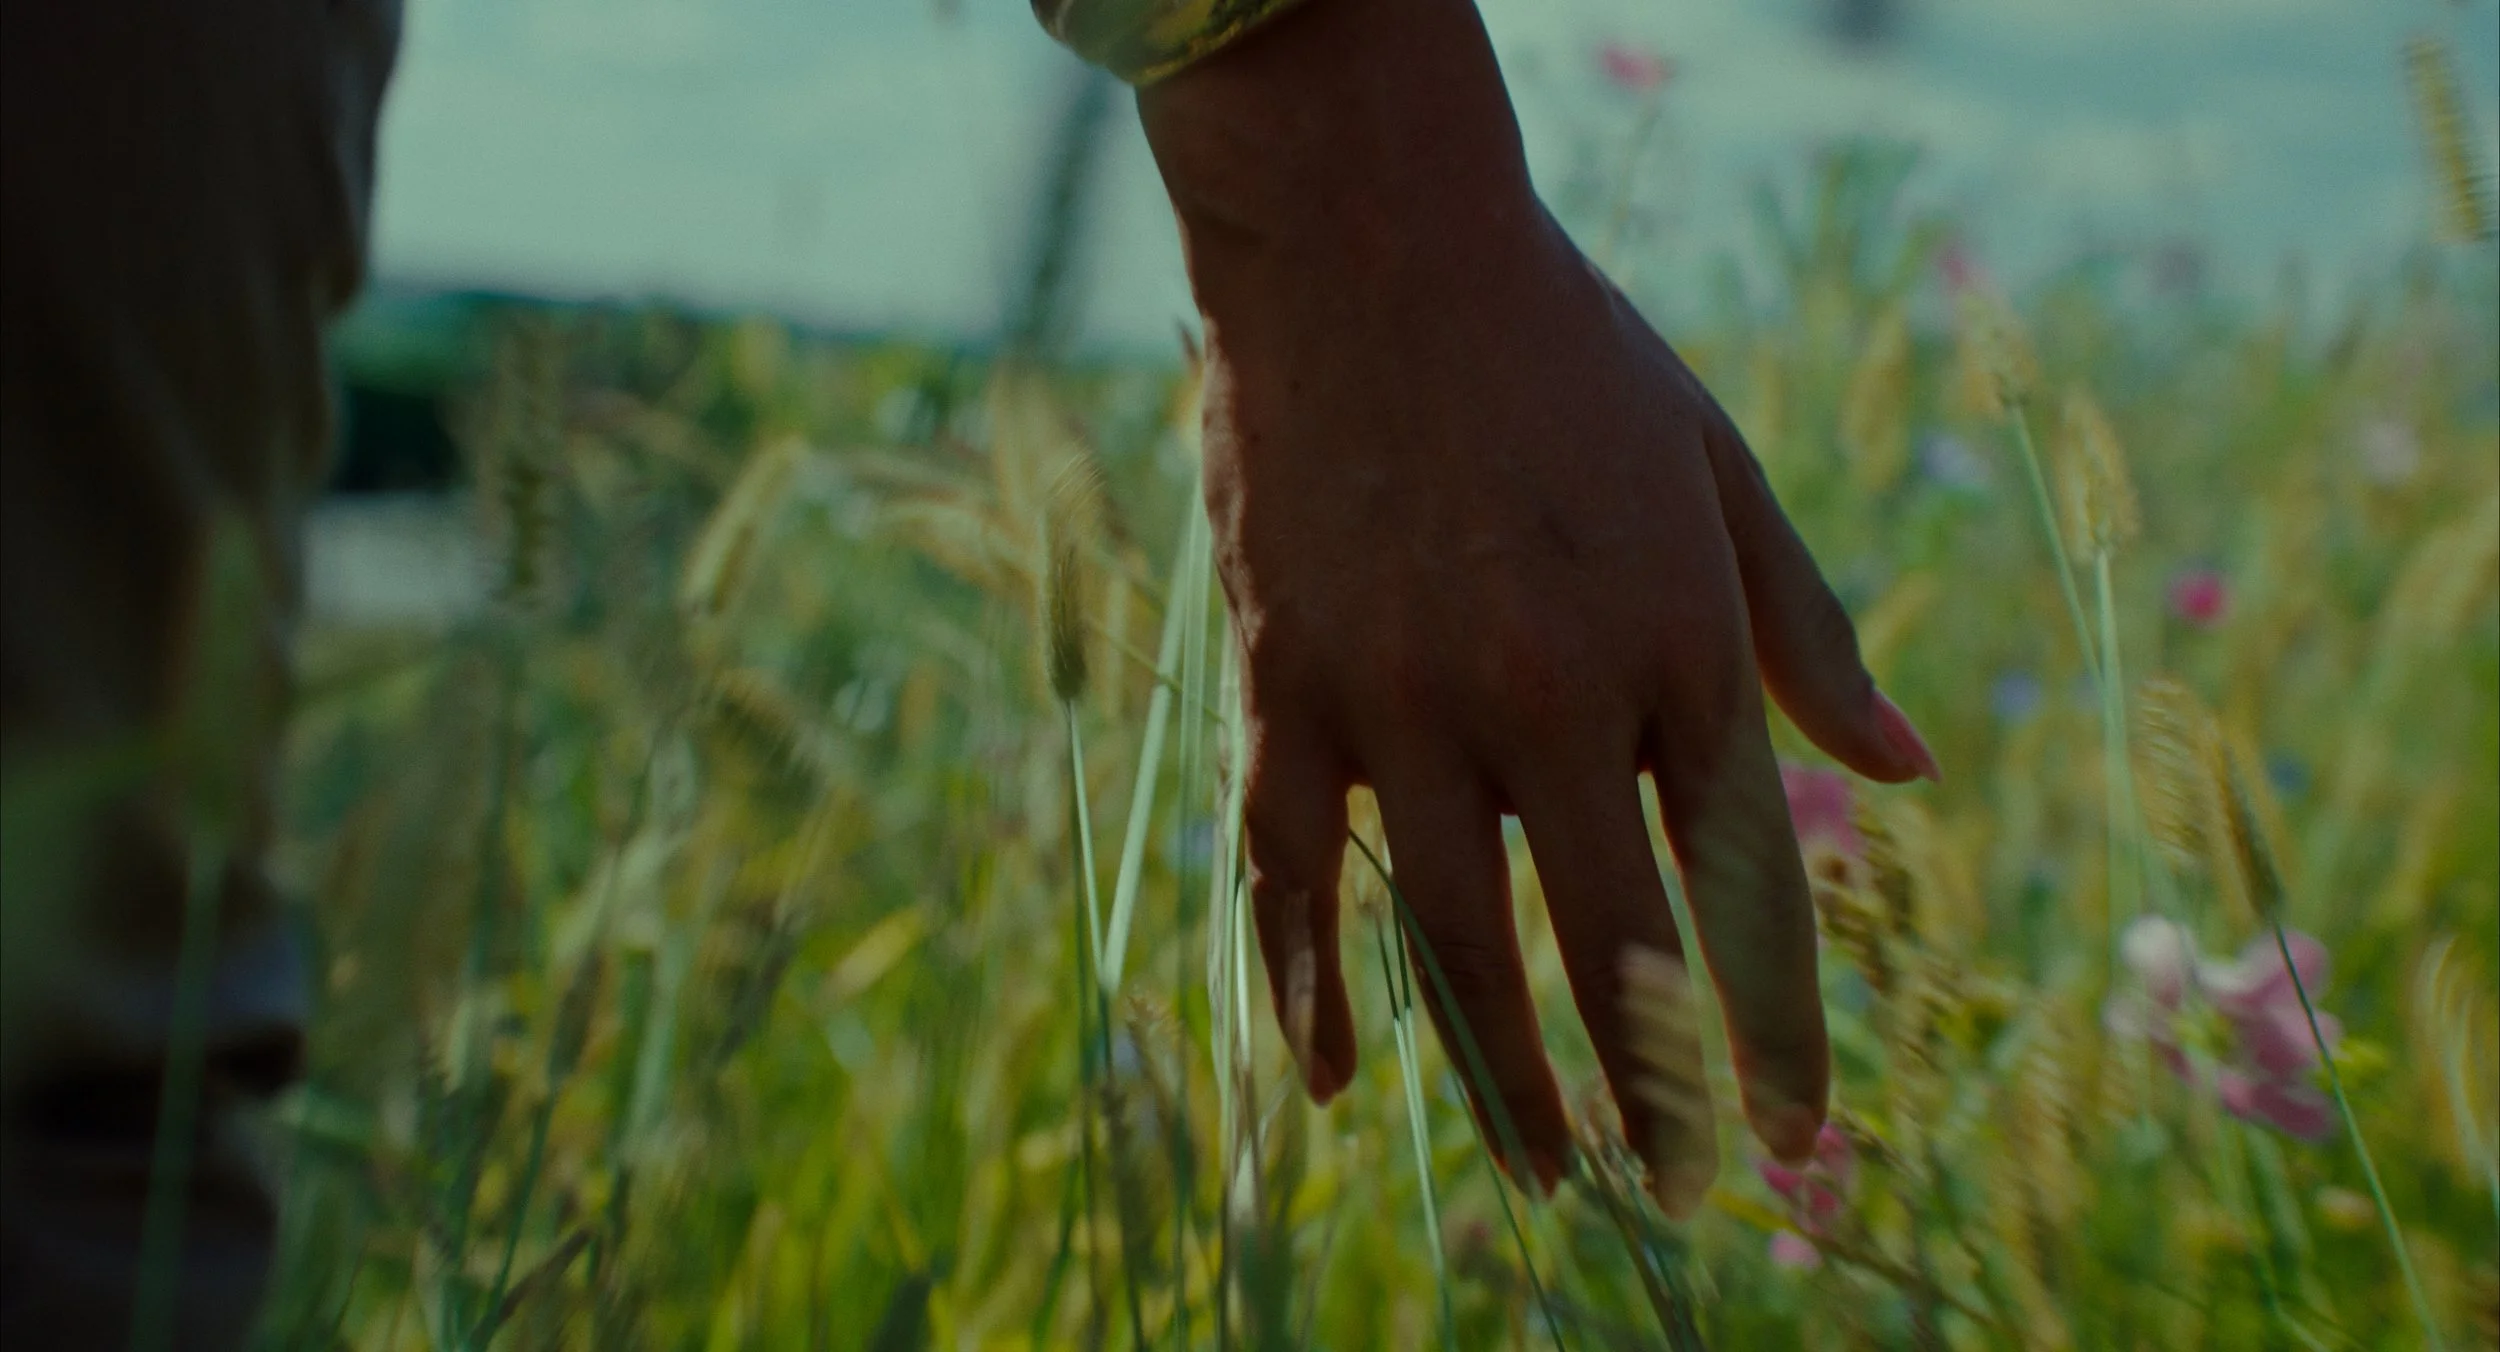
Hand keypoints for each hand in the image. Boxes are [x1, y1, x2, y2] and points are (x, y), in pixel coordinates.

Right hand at [1138, 0, 1937, 1206]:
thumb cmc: (1568, 358)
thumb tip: (1909, 773)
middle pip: (1612, 949)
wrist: (1373, 247)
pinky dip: (1311, 985)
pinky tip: (1342, 1081)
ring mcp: (1404, 704)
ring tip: (1549, 1180)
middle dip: (1658, 1093)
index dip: (1778, 1027)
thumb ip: (1808, 631)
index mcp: (1676, 648)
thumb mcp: (1719, 473)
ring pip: (1456, 941)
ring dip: (1508, 1081)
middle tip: (1681, 1191)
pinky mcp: (1289, 690)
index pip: (1747, 888)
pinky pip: (1293, 872)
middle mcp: (1547, 700)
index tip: (1803, 1133)